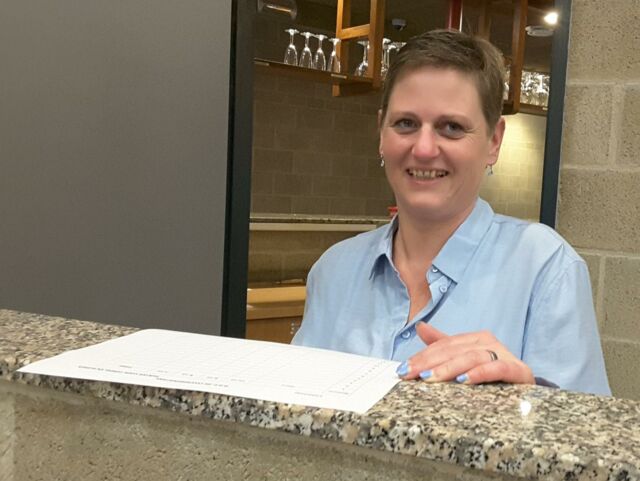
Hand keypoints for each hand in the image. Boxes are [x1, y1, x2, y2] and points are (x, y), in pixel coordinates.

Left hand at [396, 323, 534, 384]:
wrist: (528, 390)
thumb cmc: (493, 374)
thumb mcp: (465, 359)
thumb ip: (443, 344)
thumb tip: (420, 327)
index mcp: (474, 338)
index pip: (443, 345)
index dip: (422, 356)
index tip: (404, 369)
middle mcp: (488, 342)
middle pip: (454, 350)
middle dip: (429, 363)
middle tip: (412, 375)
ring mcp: (504, 354)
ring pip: (471, 357)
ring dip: (449, 368)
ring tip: (431, 378)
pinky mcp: (519, 370)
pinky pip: (497, 368)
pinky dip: (480, 373)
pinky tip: (465, 380)